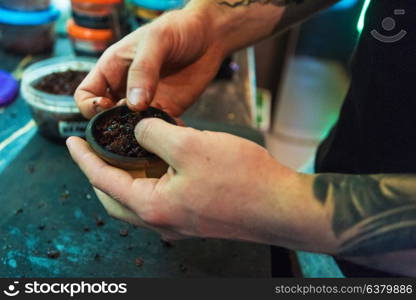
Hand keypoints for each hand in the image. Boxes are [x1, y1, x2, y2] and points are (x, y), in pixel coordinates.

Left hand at [66, 119, 299, 242]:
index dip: (84, 159)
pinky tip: (160, 160)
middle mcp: (161, 221)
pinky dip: (152, 178)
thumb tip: (140, 130)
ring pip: (139, 198)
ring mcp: (178, 222)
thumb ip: (153, 134)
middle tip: (97, 149)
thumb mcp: (189, 146)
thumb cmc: (239, 178)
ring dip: (129, 175)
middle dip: (101, 172)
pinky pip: (161, 197)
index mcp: (152, 207)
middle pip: (116, 197)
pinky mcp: (195, 217)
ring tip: (126, 150)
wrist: (280, 206)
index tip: (71, 141)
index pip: (103, 182)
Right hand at [75, 9, 224, 118]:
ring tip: (153, 127)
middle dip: (115, 124)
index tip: (108, 106)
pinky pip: (157, 128)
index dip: (90, 106)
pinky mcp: (167, 110)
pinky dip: (161, 132)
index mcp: (111, 69)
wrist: (209, 36)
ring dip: (138, 132)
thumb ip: (142, 71)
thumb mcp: (155, 41)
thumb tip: (133, 105)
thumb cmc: (176, 30)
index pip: (85, 95)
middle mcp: (125, 88)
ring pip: (131, 127)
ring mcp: (146, 101)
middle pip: (106, 117)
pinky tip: (170, 129)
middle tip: (134, 120)